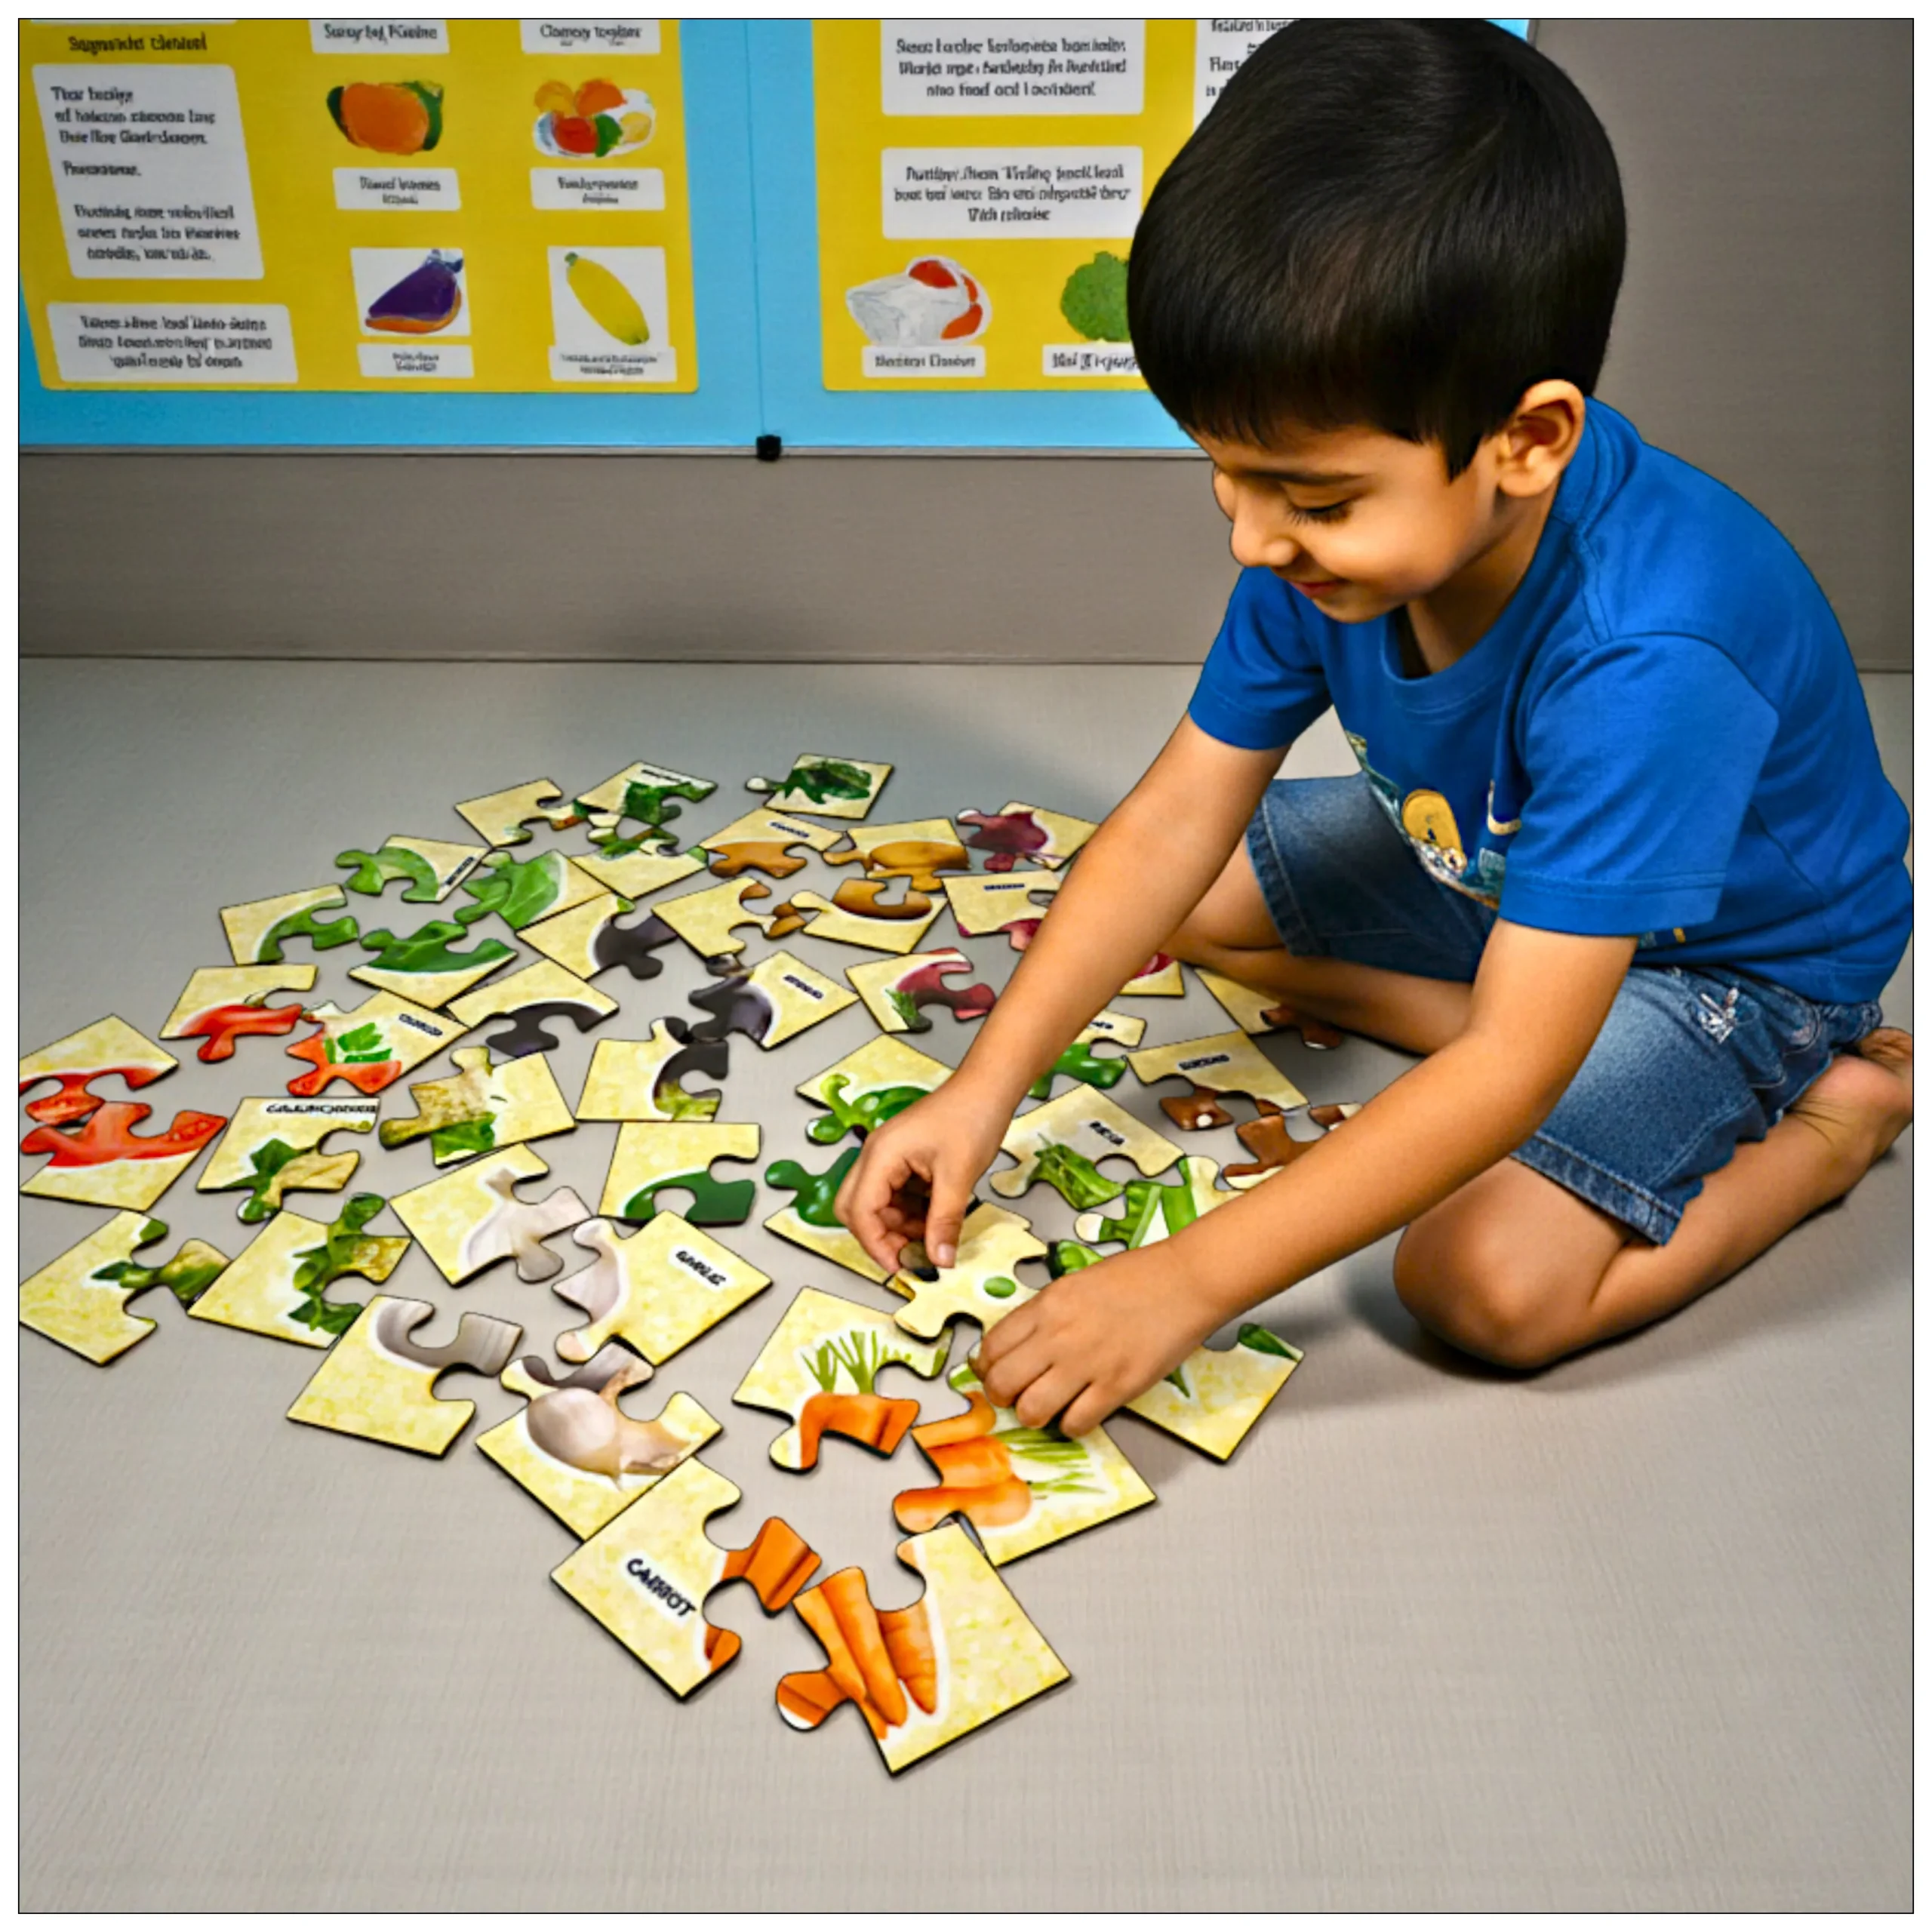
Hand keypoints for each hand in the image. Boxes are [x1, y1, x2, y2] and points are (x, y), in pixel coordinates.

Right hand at [833, 1082, 1011, 1273]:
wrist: (987, 1088)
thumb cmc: (971, 1119)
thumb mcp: (959, 1176)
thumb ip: (945, 1221)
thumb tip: (940, 1261)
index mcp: (881, 1156)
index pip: (860, 1211)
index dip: (876, 1244)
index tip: (900, 1268)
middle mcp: (875, 1156)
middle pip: (855, 1208)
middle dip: (879, 1236)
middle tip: (910, 1256)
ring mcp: (887, 1156)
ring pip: (875, 1204)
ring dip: (897, 1227)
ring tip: (930, 1239)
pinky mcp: (902, 1159)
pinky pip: (893, 1195)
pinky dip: (908, 1213)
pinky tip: (933, 1220)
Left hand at [974, 1246, 1215, 1437]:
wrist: (1185, 1281)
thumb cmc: (1135, 1277)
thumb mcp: (1075, 1284)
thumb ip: (1045, 1313)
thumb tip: (1020, 1345)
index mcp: (1046, 1305)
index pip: (992, 1347)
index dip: (986, 1368)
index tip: (995, 1374)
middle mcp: (1058, 1335)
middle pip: (1002, 1383)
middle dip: (1002, 1397)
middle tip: (1016, 1397)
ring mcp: (1087, 1363)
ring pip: (1032, 1410)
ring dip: (1033, 1416)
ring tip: (1047, 1409)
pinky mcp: (1117, 1386)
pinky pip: (1075, 1423)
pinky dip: (1071, 1425)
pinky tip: (1080, 1412)